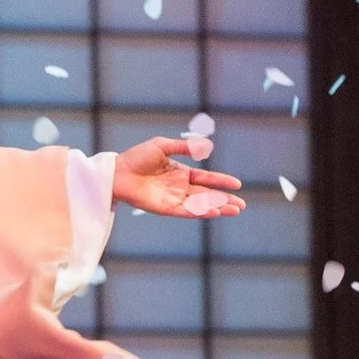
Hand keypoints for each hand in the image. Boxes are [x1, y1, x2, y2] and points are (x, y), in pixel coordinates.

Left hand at [113, 136, 244, 218]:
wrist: (117, 172)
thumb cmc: (136, 158)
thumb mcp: (163, 146)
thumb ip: (184, 147)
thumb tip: (205, 147)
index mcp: (180, 173)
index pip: (206, 178)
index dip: (221, 181)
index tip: (237, 184)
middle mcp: (179, 188)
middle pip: (207, 195)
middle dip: (225, 200)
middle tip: (241, 205)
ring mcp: (173, 199)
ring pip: (200, 205)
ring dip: (217, 208)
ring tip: (234, 210)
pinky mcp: (164, 208)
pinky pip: (186, 211)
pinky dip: (200, 212)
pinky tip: (214, 211)